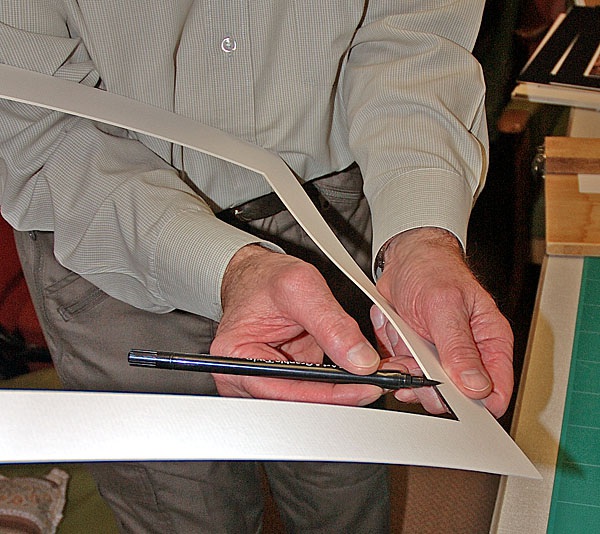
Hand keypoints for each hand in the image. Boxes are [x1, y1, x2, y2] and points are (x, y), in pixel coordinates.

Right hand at [210, 245, 382, 405]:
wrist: (258, 274)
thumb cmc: (265, 278)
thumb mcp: (300, 287)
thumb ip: (331, 323)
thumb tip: (360, 360)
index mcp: (236, 356)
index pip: (286, 392)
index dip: (329, 394)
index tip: (363, 386)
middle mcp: (244, 376)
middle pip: (297, 402)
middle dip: (340, 395)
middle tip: (375, 380)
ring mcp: (263, 381)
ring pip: (308, 401)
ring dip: (341, 391)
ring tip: (369, 375)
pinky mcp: (281, 380)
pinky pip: (312, 391)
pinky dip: (336, 384)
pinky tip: (356, 374)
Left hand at [372, 228, 513, 416]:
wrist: (404, 259)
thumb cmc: (433, 270)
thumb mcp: (446, 306)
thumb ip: (460, 348)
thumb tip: (476, 386)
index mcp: (490, 340)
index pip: (497, 389)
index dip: (478, 405)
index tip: (453, 401)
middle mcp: (468, 352)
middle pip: (455, 395)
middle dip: (429, 382)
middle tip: (413, 362)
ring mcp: (441, 356)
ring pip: (425, 385)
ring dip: (406, 367)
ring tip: (402, 341)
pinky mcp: (418, 355)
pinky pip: (404, 371)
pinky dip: (393, 357)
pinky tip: (394, 336)